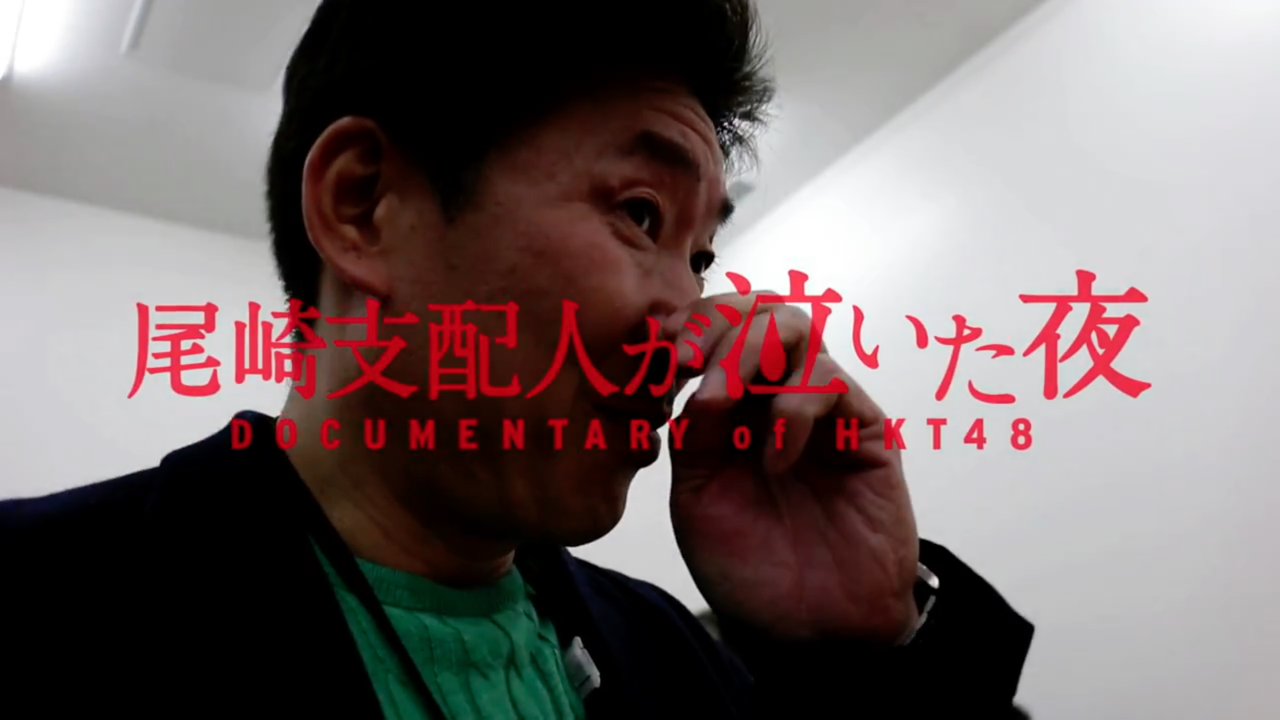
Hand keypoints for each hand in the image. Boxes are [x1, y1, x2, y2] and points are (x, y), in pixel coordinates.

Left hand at [664, 291, 918, 643]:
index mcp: (731, 405)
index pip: (715, 327)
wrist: (814, 631)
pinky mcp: (865, 428)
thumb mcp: (696, 497)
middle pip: (757, 307)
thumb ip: (690, 433)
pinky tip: (774, 461)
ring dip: (745, 354)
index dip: (685, 325)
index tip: (654, 352)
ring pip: (794, 327)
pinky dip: (791, 410)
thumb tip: (687, 375)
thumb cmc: (752, 568)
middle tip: (681, 362)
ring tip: (718, 408)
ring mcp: (824, 407)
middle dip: (713, 323)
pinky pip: (828, 383)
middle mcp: (778, 394)